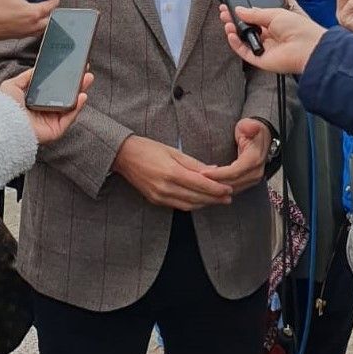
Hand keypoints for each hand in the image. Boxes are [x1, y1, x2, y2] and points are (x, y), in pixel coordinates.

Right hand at [0, 0, 58, 40]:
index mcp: (33, 13)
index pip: (52, 5)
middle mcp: (32, 25)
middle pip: (49, 17)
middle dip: (50, 9)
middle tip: (46, 0)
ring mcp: (26, 32)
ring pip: (42, 26)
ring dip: (42, 18)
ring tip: (37, 8)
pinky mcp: (18, 35)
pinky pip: (32, 31)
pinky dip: (33, 24)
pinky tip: (25, 16)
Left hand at [0, 68, 92, 143]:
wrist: (4, 124)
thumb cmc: (5, 107)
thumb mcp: (12, 85)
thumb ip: (26, 76)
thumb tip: (37, 69)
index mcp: (36, 100)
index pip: (54, 89)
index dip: (64, 78)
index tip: (72, 68)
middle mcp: (45, 110)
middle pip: (65, 96)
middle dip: (76, 83)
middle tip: (84, 71)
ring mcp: (52, 120)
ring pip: (71, 105)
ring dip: (80, 92)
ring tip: (87, 79)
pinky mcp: (56, 129)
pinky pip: (70, 117)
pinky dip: (78, 107)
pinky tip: (82, 96)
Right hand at [113, 135, 233, 209]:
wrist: (123, 156)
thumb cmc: (148, 148)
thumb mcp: (173, 150)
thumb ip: (193, 163)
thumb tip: (213, 169)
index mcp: (171, 172)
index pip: (200, 184)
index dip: (217, 189)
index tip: (229, 189)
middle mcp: (166, 187)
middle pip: (197, 197)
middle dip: (215, 198)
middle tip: (229, 197)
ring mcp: (159, 196)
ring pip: (189, 205)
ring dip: (205, 203)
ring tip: (218, 200)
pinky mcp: (155, 200)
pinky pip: (178, 206)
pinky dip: (192, 204)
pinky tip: (200, 200)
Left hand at [202, 118, 269, 192]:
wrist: (261, 137)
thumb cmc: (252, 131)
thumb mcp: (249, 124)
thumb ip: (249, 127)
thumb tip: (251, 127)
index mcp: (254, 159)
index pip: (235, 171)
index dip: (218, 174)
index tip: (203, 172)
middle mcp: (255, 172)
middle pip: (232, 183)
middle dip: (214, 183)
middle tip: (197, 180)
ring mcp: (253, 179)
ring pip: (232, 189)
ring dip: (216, 188)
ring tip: (200, 184)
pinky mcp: (248, 182)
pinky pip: (234, 189)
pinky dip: (221, 189)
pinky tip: (209, 186)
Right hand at [219, 4, 325, 74]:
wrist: (307, 47)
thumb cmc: (299, 29)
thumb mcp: (274, 13)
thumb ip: (254, 13)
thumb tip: (239, 10)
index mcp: (274, 24)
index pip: (253, 18)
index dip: (241, 13)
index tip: (230, 7)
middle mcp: (269, 37)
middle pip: (246, 29)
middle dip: (234, 21)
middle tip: (224, 13)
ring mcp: (264, 49)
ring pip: (243, 41)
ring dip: (233, 31)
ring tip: (227, 23)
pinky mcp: (260, 60)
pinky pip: (244, 52)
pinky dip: (235, 44)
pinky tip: (231, 34)